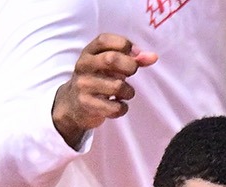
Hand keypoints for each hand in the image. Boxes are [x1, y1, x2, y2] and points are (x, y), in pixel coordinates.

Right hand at [51, 34, 157, 148]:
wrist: (73, 104)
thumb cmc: (98, 79)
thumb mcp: (110, 65)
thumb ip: (132, 58)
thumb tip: (153, 57)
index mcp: (88, 52)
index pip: (105, 40)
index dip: (125, 45)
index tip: (135, 55)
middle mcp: (83, 66)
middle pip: (111, 59)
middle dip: (130, 66)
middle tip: (132, 73)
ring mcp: (83, 85)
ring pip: (117, 86)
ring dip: (129, 92)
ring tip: (125, 93)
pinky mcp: (86, 104)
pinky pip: (115, 107)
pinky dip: (122, 108)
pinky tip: (118, 105)